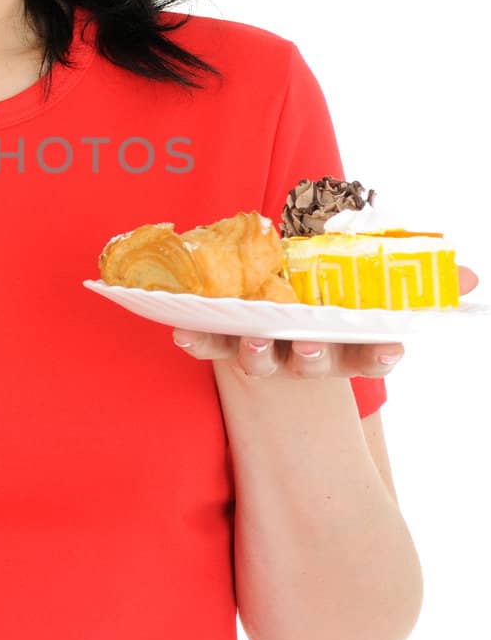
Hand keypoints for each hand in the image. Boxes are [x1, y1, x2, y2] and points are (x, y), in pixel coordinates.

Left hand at [171, 264, 479, 377]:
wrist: (268, 324)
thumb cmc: (327, 295)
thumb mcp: (371, 282)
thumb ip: (419, 277)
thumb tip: (474, 279)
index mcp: (342, 341)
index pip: (368, 355)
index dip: (379, 353)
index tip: (391, 348)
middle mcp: (304, 353)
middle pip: (313, 362)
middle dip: (313, 356)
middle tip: (309, 346)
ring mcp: (264, 351)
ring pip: (261, 360)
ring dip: (257, 351)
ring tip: (253, 339)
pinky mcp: (224, 342)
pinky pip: (209, 345)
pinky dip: (196, 340)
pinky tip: (179, 332)